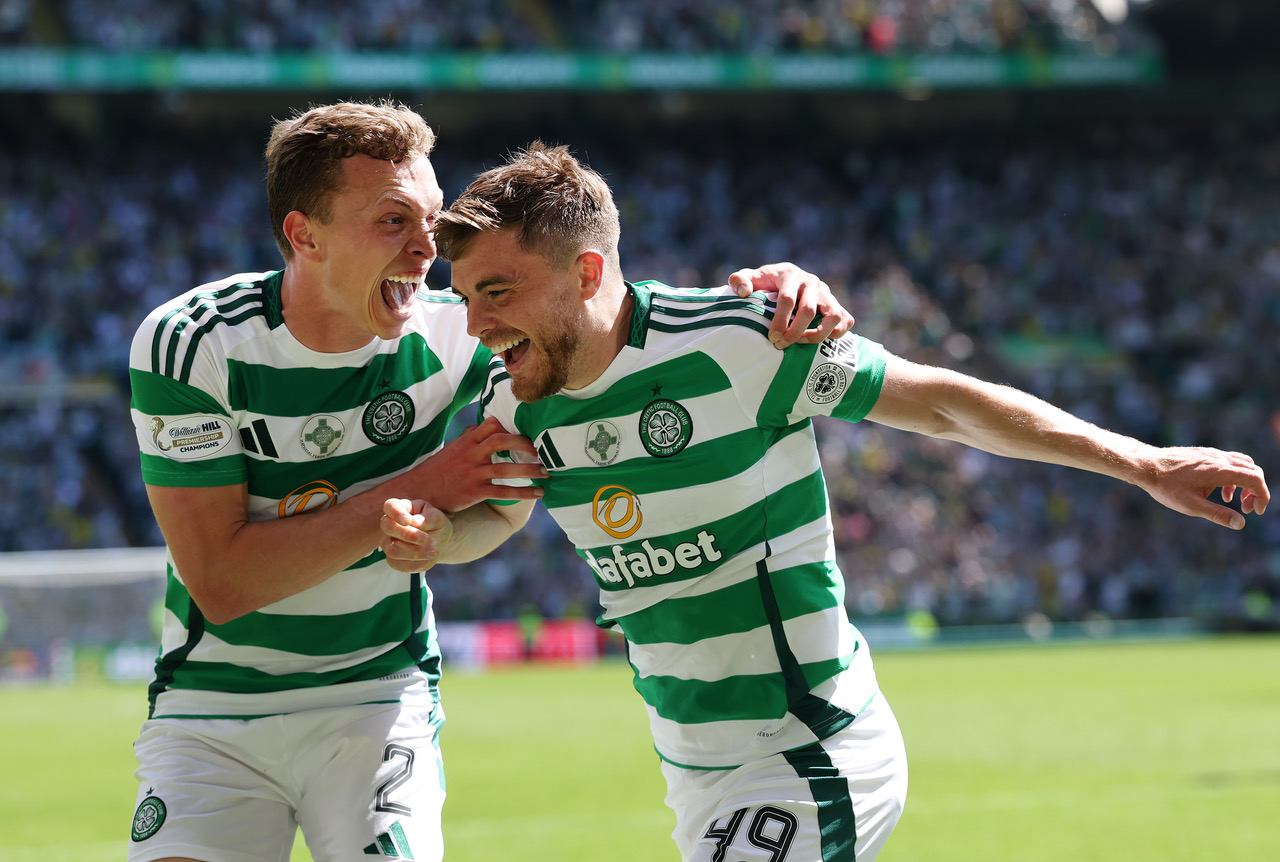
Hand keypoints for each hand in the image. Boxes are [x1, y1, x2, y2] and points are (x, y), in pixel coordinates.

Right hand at [381, 498, 451, 572]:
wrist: (438, 539)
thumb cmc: (435, 523)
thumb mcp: (437, 517)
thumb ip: (428, 518)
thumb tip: (415, 523)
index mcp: (400, 508)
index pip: (390, 506)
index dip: (395, 513)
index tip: (407, 521)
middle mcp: (390, 524)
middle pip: (388, 527)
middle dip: (408, 535)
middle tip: (428, 539)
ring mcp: (388, 542)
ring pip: (392, 550)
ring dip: (414, 552)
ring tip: (433, 551)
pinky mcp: (393, 559)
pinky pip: (399, 564)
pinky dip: (416, 563)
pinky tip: (428, 558)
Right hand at [411, 416, 546, 512]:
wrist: (419, 491)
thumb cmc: (439, 469)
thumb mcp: (452, 448)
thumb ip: (469, 437)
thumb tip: (482, 425)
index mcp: (467, 441)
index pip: (490, 424)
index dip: (509, 425)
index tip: (525, 431)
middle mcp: (471, 454)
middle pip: (501, 440)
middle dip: (524, 443)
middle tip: (541, 449)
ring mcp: (473, 473)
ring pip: (506, 468)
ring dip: (530, 470)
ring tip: (547, 472)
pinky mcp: (474, 492)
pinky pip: (503, 492)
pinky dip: (524, 493)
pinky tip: (539, 494)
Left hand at [728, 262, 854, 348]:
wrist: (783, 279)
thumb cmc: (764, 283)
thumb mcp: (749, 278)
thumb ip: (739, 280)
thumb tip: (743, 292)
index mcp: (790, 274)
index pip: (787, 299)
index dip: (780, 321)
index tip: (772, 337)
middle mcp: (812, 282)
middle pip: (808, 310)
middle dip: (795, 332)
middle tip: (781, 345)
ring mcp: (827, 293)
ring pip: (833, 316)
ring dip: (818, 334)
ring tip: (801, 344)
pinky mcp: (836, 304)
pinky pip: (846, 320)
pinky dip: (836, 333)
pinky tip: (818, 340)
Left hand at [1139, 447, 1268, 529]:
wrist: (1146, 465)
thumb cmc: (1166, 487)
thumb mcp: (1191, 506)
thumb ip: (1218, 514)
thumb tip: (1241, 523)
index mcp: (1220, 470)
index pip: (1255, 479)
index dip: (1262, 496)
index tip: (1257, 512)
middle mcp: (1219, 458)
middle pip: (1253, 470)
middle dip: (1256, 491)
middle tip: (1248, 509)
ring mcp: (1212, 454)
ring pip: (1242, 465)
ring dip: (1246, 483)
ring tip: (1235, 502)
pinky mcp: (1205, 454)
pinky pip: (1229, 462)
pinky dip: (1233, 477)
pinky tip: (1221, 493)